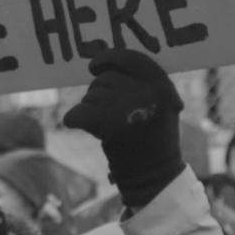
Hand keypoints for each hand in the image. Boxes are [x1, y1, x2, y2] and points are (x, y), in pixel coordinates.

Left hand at [62, 48, 184, 206]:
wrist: (154, 176)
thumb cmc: (154, 140)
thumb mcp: (160, 104)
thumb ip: (140, 83)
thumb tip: (106, 63)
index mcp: (160, 83)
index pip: (129, 57)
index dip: (108, 58)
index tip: (93, 66)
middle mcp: (144, 91)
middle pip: (105, 79)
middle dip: (100, 95)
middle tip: (112, 116)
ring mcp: (124, 106)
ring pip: (90, 97)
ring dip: (92, 110)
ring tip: (111, 129)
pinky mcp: (105, 123)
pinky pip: (76, 112)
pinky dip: (74, 120)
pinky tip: (84, 128)